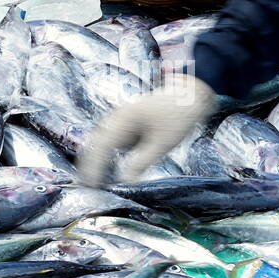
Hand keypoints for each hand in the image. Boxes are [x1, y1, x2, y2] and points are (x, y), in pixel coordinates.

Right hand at [79, 75, 215, 185]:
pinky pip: (112, 142)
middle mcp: (117, 119)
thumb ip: (143, 161)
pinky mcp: (129, 125)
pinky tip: (108, 168)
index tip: (91, 186)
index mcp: (123, 119)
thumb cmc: (180, 114)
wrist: (193, 91)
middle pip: (95, 143)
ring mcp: (122, 121)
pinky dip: (107, 155)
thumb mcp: (164, 142)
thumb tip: (126, 181)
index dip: (93, 167)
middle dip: (89, 165)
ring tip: (93, 180)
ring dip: (96, 160)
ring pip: (102, 142)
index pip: (100, 146)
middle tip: (86, 186)